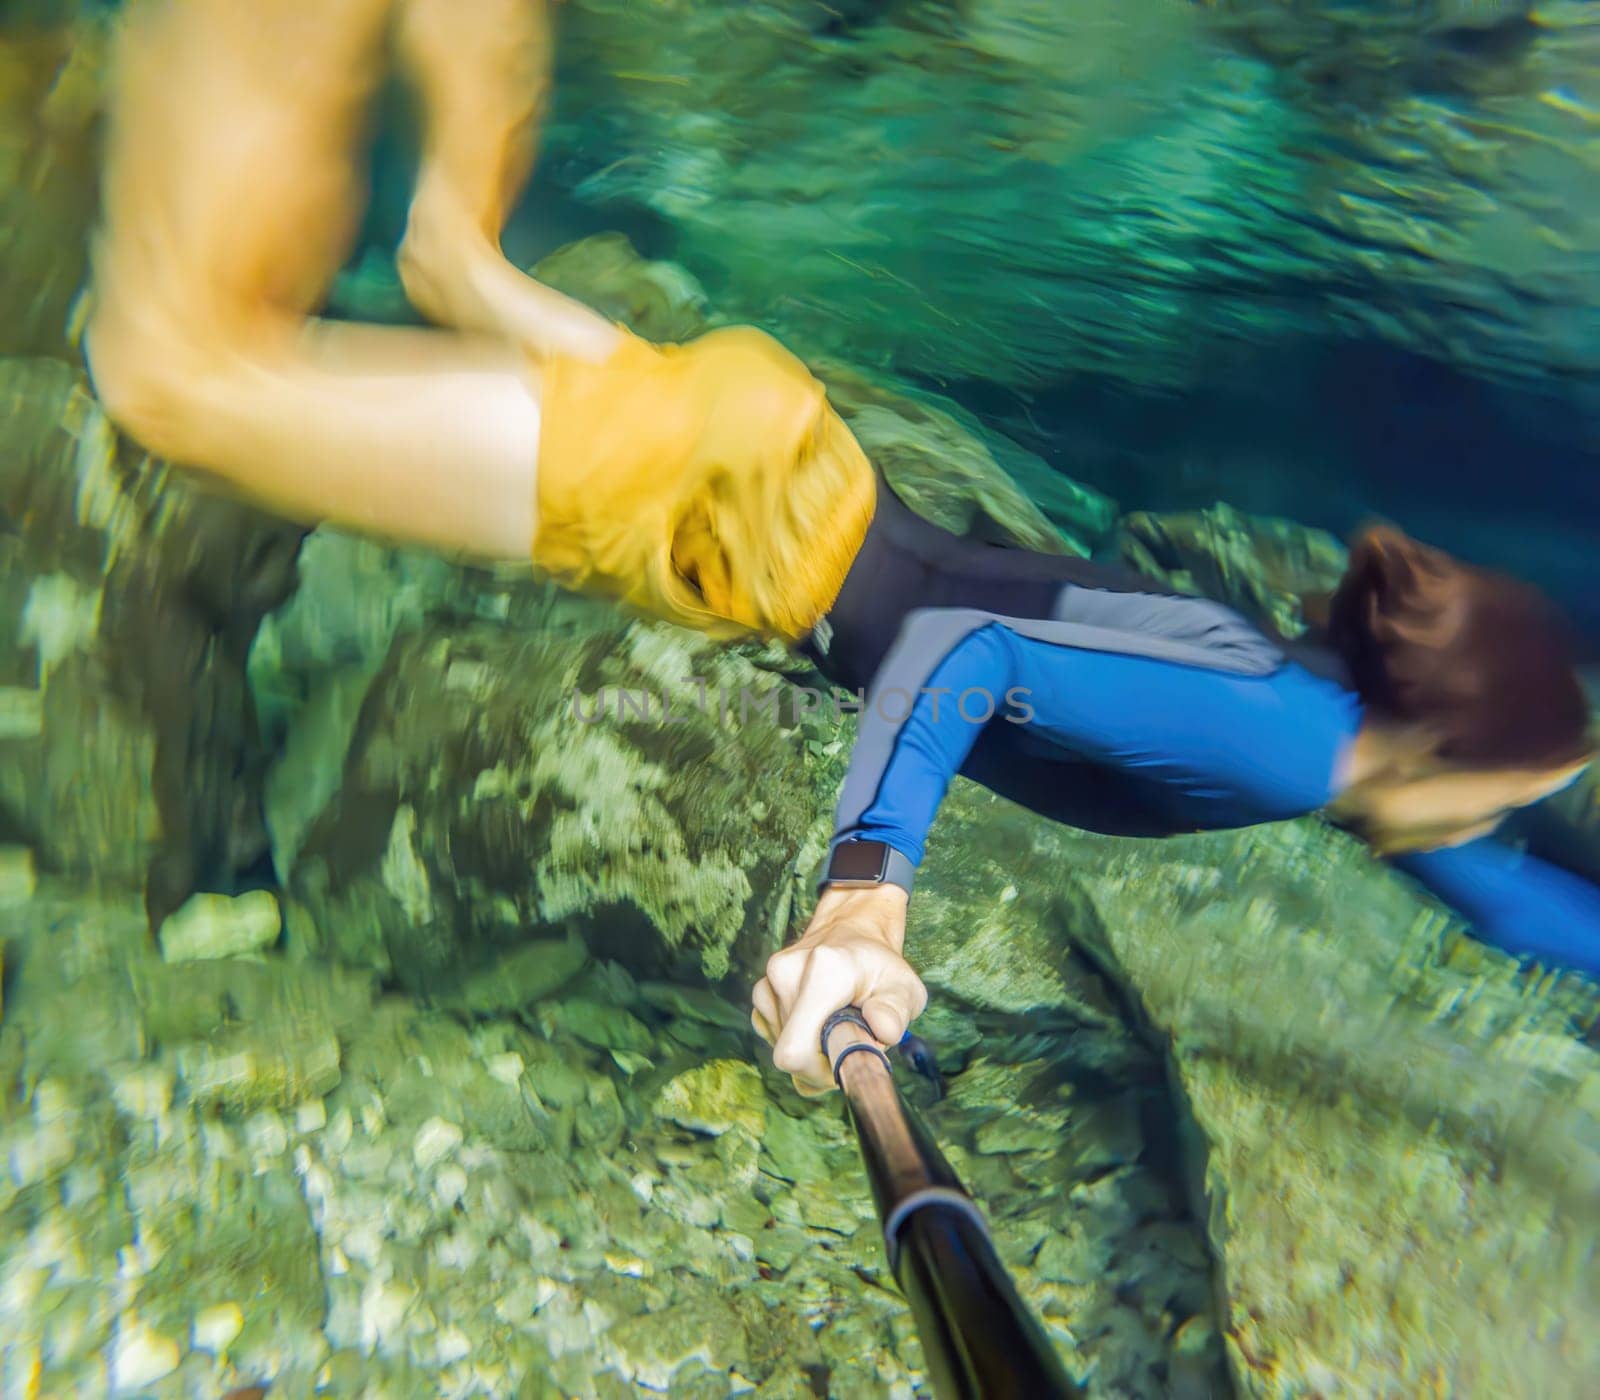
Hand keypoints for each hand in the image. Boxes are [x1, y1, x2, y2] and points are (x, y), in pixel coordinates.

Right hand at [751, 884, 924, 1095]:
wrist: (851, 932)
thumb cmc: (879, 967)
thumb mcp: (903, 988)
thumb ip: (896, 1011)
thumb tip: (883, 1031)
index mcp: (824, 970)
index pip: (795, 1050)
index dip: (818, 1072)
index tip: (844, 1060)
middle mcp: (788, 971)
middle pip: (788, 1054)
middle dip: (818, 1062)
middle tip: (846, 1043)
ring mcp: (769, 979)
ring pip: (780, 1046)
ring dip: (808, 1049)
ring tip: (833, 1024)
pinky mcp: (762, 989)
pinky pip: (772, 1034)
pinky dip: (795, 1037)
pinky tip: (816, 1020)